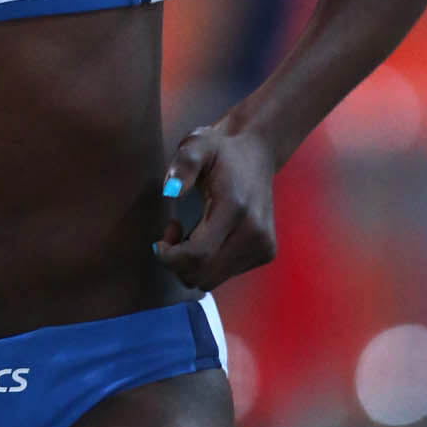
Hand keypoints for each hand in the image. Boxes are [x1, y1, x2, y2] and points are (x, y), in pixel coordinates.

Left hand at [155, 124, 276, 293]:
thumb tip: (171, 191)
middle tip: (173, 233)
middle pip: (203, 274)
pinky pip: (223, 275)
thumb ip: (183, 165)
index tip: (160, 239)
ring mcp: (263, 246)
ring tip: (190, 234)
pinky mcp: (265, 253)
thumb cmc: (220, 151)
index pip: (197, 256)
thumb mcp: (196, 146)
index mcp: (236, 209)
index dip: (169, 256)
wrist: (256, 153)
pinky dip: (207, 265)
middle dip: (177, 262)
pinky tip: (207, 239)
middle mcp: (254, 233)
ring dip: (190, 265)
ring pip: (211, 280)